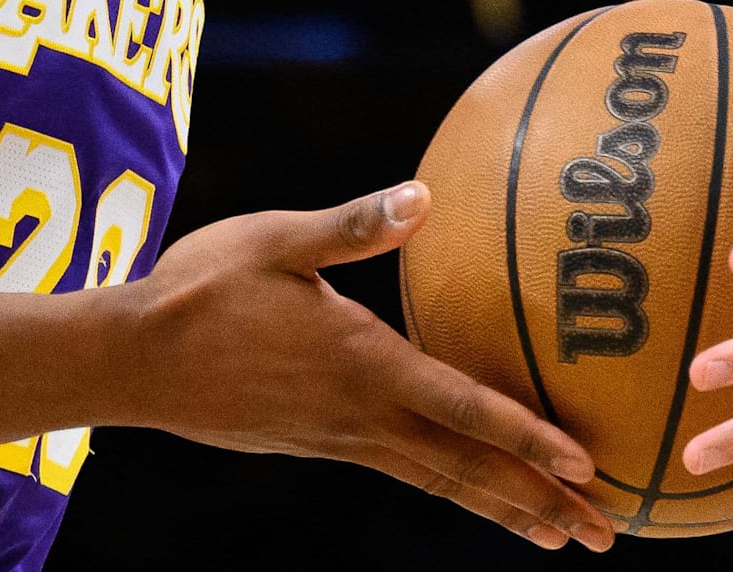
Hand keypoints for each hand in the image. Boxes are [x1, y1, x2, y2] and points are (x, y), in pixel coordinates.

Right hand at [131, 182, 615, 550]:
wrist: (127, 361)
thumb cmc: (200, 288)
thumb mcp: (276, 241)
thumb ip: (353, 227)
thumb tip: (422, 197)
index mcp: (363, 365)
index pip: (463, 408)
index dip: (527, 438)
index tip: (585, 465)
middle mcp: (360, 416)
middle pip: (467, 471)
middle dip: (539, 504)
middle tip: (605, 533)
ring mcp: (338, 439)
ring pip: (439, 482)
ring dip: (503, 509)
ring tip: (558, 536)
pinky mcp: (317, 444)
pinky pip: (405, 472)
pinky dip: (454, 488)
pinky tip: (472, 486)